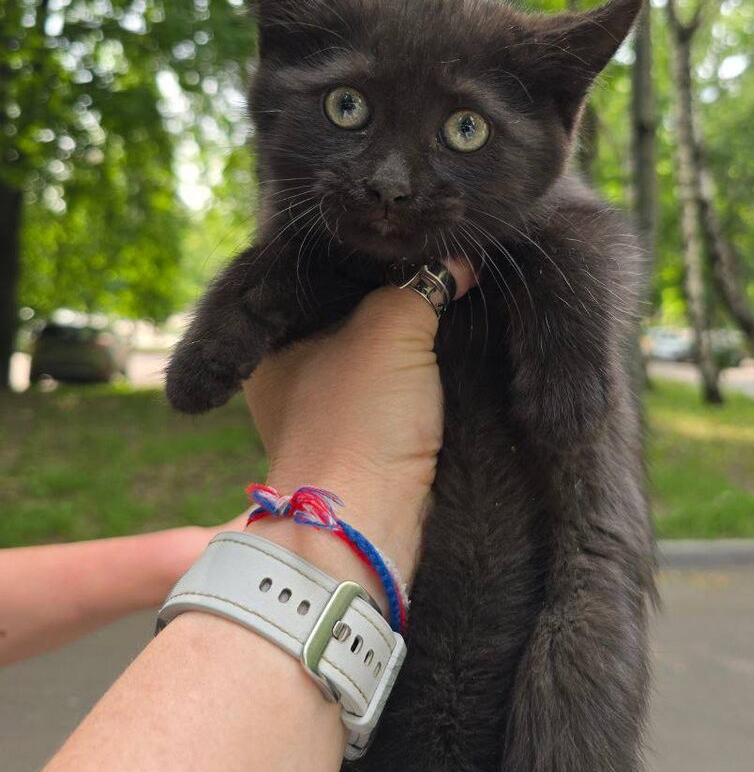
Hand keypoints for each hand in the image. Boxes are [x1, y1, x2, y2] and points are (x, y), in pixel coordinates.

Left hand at [243, 261, 473, 594]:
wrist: (367, 524)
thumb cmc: (359, 423)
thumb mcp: (390, 329)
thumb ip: (422, 286)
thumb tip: (456, 266)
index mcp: (275, 340)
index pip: (320, 278)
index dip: (368, 259)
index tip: (415, 247)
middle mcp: (293, 374)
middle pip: (353, 315)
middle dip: (398, 297)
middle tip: (446, 273)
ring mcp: (328, 412)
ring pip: (379, 355)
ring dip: (416, 340)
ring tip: (460, 308)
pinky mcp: (365, 443)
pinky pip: (397, 391)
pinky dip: (423, 377)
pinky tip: (455, 358)